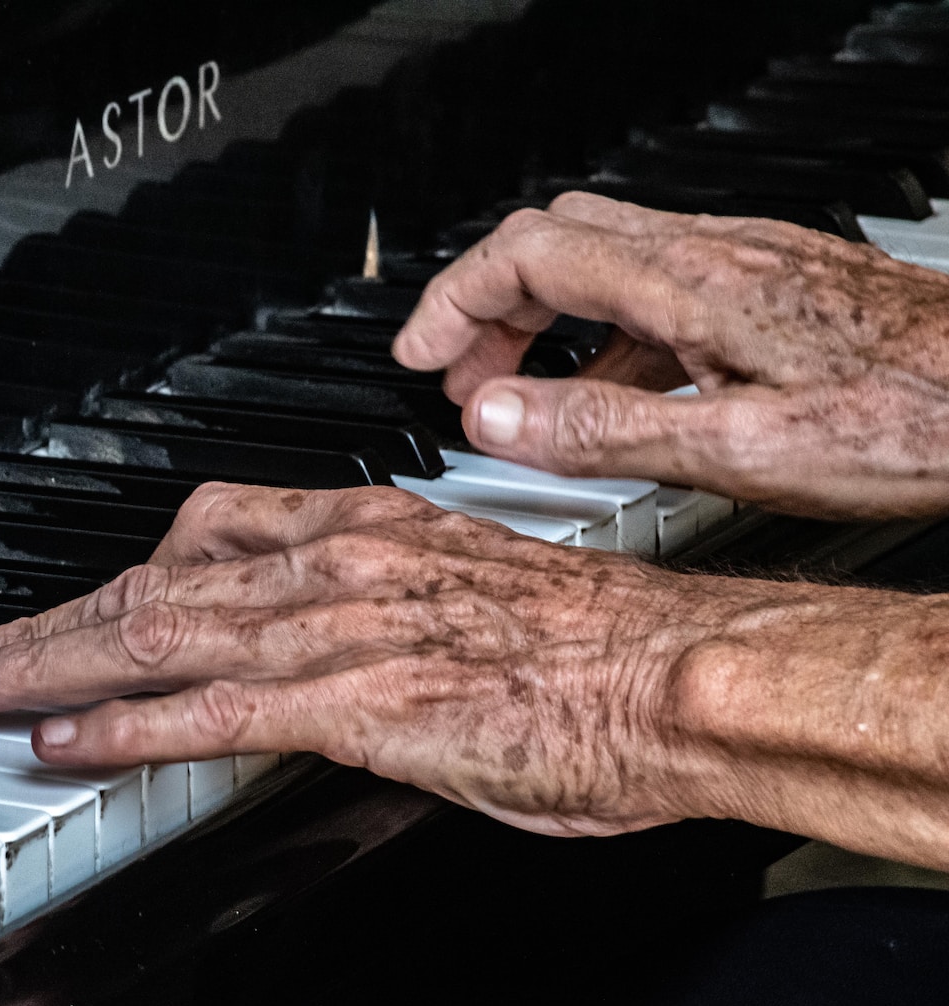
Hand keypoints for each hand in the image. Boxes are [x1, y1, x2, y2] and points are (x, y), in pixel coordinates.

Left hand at [0, 482, 803, 837]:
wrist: (681, 670)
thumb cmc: (596, 642)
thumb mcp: (467, 597)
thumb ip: (374, 612)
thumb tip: (323, 644)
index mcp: (362, 527)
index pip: (199, 532)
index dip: (111, 571)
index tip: (61, 598)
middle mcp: (332, 562)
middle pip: (145, 581)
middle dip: (37, 622)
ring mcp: (335, 629)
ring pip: (151, 637)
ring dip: (43, 666)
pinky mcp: (355, 701)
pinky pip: (209, 711)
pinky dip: (123, 728)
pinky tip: (64, 744)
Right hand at [392, 192, 948, 519]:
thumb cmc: (914, 422)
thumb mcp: (740, 452)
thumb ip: (605, 432)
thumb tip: (495, 417)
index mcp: (688, 285)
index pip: (526, 256)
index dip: (453, 301)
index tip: (417, 356)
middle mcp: (712, 256)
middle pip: (556, 242)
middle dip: (488, 305)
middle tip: (459, 376)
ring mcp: (746, 266)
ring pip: (607, 263)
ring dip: (545, 322)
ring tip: (522, 397)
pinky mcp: (775, 289)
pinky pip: (660, 292)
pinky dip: (607, 338)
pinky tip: (617, 399)